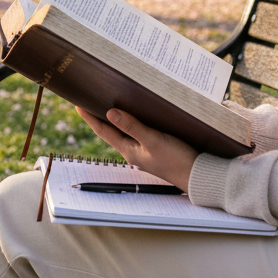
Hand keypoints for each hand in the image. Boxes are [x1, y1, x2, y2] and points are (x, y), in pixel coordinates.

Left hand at [75, 107, 197, 192]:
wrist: (199, 176)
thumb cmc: (177, 159)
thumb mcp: (153, 140)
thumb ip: (132, 126)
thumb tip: (110, 113)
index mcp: (128, 150)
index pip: (103, 131)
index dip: (90, 117)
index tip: (78, 104)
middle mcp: (133, 151)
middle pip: (110, 131)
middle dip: (98, 117)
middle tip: (89, 100)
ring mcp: (144, 151)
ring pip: (123, 132)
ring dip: (114, 120)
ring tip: (106, 105)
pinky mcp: (155, 149)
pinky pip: (136, 134)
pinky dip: (130, 123)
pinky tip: (133, 117)